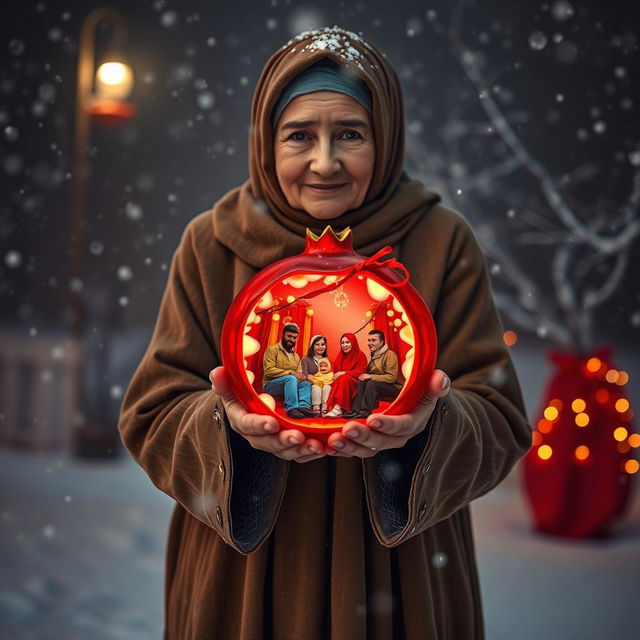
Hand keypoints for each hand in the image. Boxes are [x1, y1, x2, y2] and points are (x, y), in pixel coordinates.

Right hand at [209, 367, 325, 462]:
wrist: (251, 401)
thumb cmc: (241, 390)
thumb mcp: (231, 383)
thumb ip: (225, 380)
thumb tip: (217, 372)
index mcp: (241, 419)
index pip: (248, 424)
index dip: (259, 424)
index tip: (272, 422)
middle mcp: (256, 435)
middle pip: (269, 442)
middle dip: (284, 440)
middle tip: (298, 436)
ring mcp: (272, 441)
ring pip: (285, 451)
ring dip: (301, 450)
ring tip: (316, 445)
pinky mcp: (287, 445)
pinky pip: (299, 453)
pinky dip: (311, 453)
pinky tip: (324, 448)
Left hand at [326, 369, 450, 457]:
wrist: (409, 402)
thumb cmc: (417, 390)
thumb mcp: (428, 384)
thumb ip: (434, 383)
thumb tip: (440, 379)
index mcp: (413, 422)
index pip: (402, 426)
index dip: (388, 425)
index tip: (373, 419)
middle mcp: (396, 436)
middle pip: (380, 442)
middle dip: (363, 437)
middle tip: (346, 429)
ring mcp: (380, 441)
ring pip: (364, 449)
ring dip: (348, 447)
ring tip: (332, 440)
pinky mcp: (365, 442)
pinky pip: (352, 449)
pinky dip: (339, 450)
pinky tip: (325, 446)